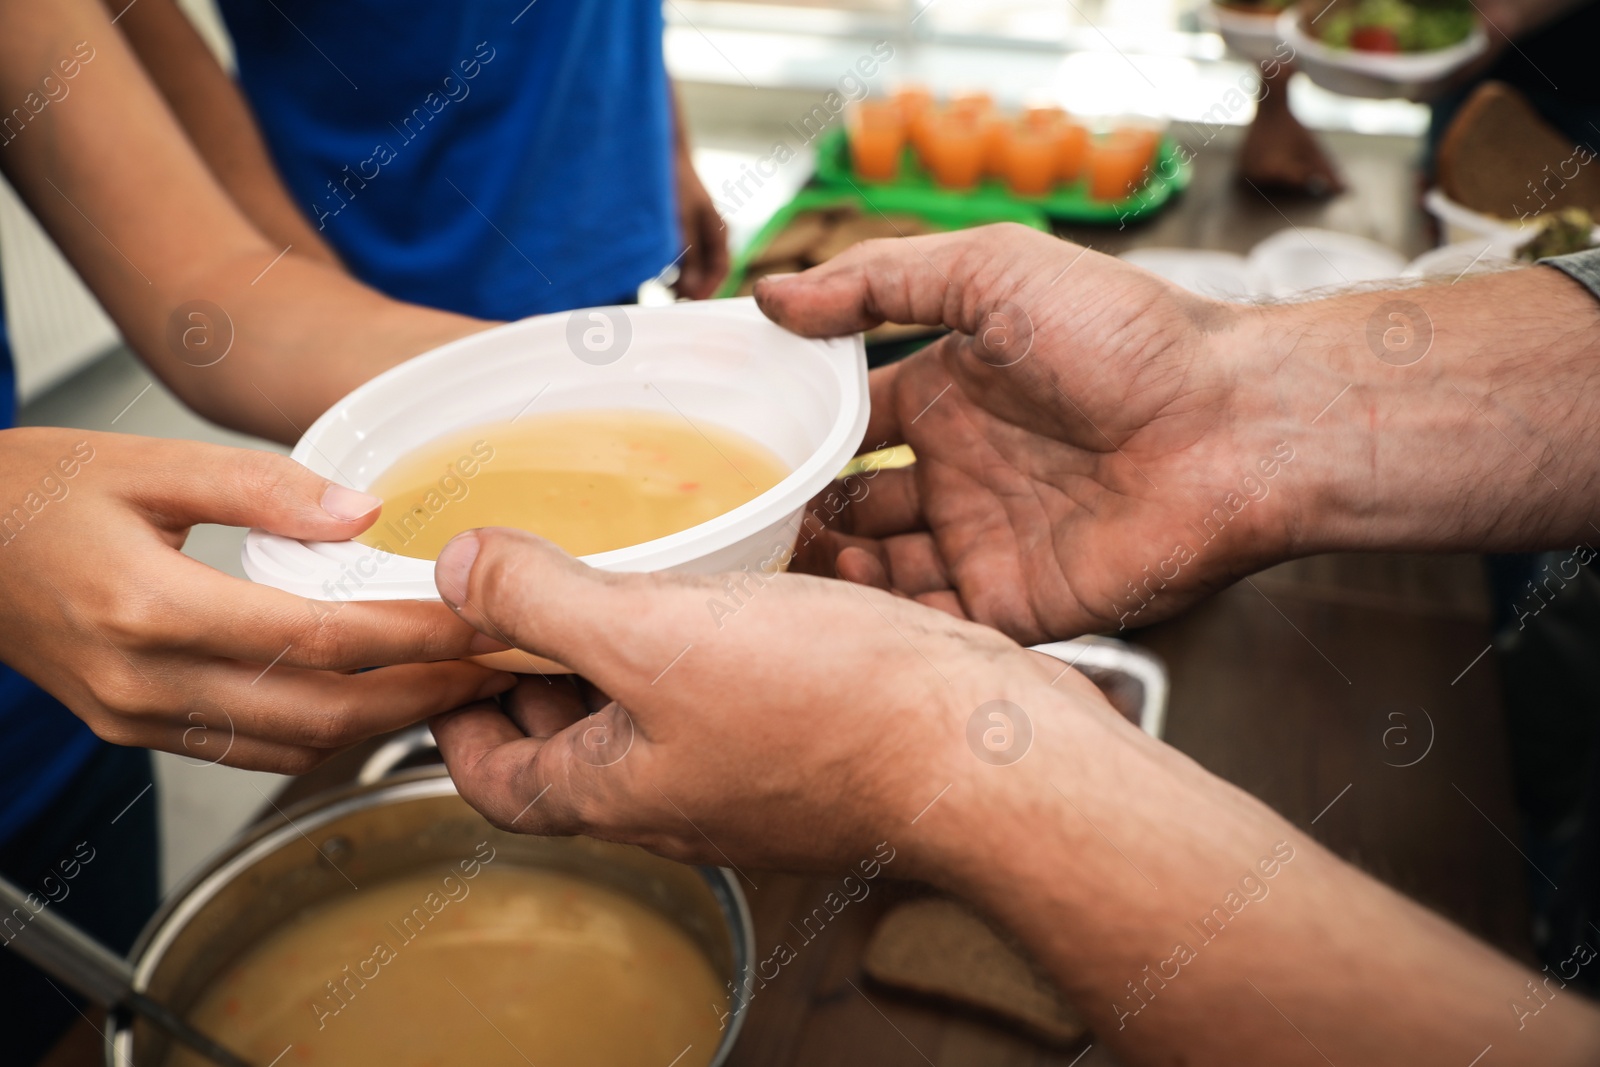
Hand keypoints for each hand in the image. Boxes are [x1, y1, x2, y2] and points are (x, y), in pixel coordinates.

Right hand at [0, 428, 514, 771]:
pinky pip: (249, 749)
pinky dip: (321, 732)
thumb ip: (264, 489)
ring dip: (382, 723)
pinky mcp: (133, 729)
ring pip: (292, 745)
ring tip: (450, 686)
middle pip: (322, 713)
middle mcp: (145, 680)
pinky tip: (368, 700)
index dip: (417, 638)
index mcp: (152, 607)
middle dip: (424, 697)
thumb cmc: (34, 492)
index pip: (323, 639)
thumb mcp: (148, 463)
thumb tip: (365, 513)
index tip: (485, 624)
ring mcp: (137, 717)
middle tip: (495, 669)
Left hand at [427, 526, 1115, 874]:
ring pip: (658, 708)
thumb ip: (543, 604)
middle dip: (538, 667)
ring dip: (626, 643)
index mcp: (618, 790)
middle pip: (574, 741)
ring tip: (625, 565)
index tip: (446, 656)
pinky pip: (733, 688)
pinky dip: (710, 636)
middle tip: (526, 587)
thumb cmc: (831, 711)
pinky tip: (733, 576)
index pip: (497, 780)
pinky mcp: (812, 735)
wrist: (984, 746)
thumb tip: (455, 573)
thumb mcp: (651, 642)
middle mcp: (679, 794)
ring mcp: (749, 769)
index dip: (455, 720)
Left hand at [672, 147, 729, 299]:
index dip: (707, 289)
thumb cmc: (674, 183)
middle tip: (671, 299)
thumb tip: (693, 290)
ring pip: (694, 265)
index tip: (688, 302)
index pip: (721, 269)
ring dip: (681, 279)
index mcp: (719, 230)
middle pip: (708, 270)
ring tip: (662, 287)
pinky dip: (673, 267)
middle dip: (692, 287)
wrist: (661, 152)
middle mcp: (712, 232)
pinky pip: (683, 255)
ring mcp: (698, 230)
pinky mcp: (683, 228)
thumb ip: (689, 256)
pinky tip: (658, 270)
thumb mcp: (681, 222)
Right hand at [755, 224, 1292, 642]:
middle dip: (794, 520)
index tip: (723, 453)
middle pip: (850, 509)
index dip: (788, 438)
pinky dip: (880, 626)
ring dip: (826, 578)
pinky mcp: (1017, 606)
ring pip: (877, 576)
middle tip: (729, 532)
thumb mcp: (988, 270)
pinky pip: (931, 626)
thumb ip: (876, 280)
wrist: (1232, 425)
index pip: (844, 425)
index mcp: (947, 394)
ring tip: (771, 573)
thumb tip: (768, 293)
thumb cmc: (1124, 336)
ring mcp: (985, 542)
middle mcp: (959, 472)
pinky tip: (839, 610)